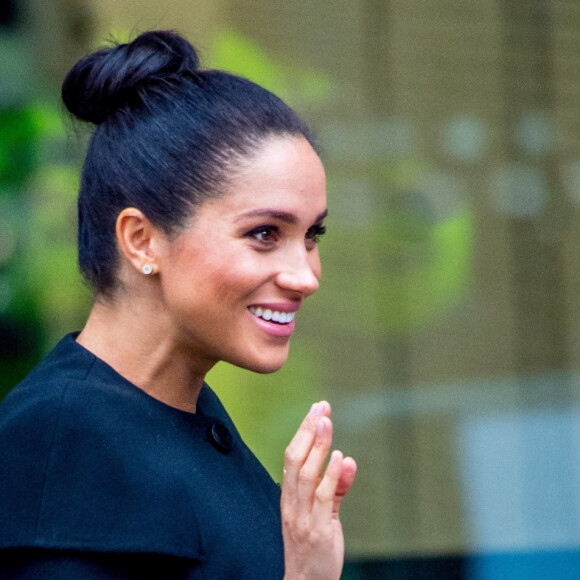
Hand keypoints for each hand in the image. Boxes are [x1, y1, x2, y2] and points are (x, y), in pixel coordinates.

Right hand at [281, 401, 356, 579]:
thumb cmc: (313, 548)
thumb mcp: (323, 514)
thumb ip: (336, 487)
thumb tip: (346, 460)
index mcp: (289, 496)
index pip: (292, 456)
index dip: (302, 431)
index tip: (315, 409)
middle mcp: (292, 503)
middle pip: (295, 459)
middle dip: (307, 430)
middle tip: (321, 407)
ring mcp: (303, 516)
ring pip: (306, 474)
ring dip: (317, 446)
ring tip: (327, 422)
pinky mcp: (318, 530)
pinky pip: (323, 498)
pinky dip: (329, 475)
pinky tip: (339, 457)